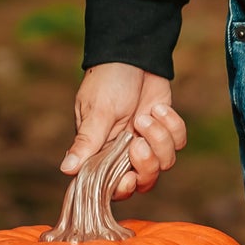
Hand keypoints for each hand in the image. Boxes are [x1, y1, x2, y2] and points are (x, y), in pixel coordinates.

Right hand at [62, 64, 187, 198]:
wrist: (133, 55)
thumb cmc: (107, 81)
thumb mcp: (97, 111)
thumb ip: (87, 141)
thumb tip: (66, 169)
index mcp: (101, 152)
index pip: (110, 186)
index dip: (122, 189)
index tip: (128, 177)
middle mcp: (124, 152)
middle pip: (143, 181)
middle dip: (146, 165)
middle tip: (138, 142)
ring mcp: (147, 141)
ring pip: (165, 163)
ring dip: (159, 138)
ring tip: (146, 115)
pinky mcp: (166, 129)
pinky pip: (178, 142)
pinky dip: (172, 125)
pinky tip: (158, 108)